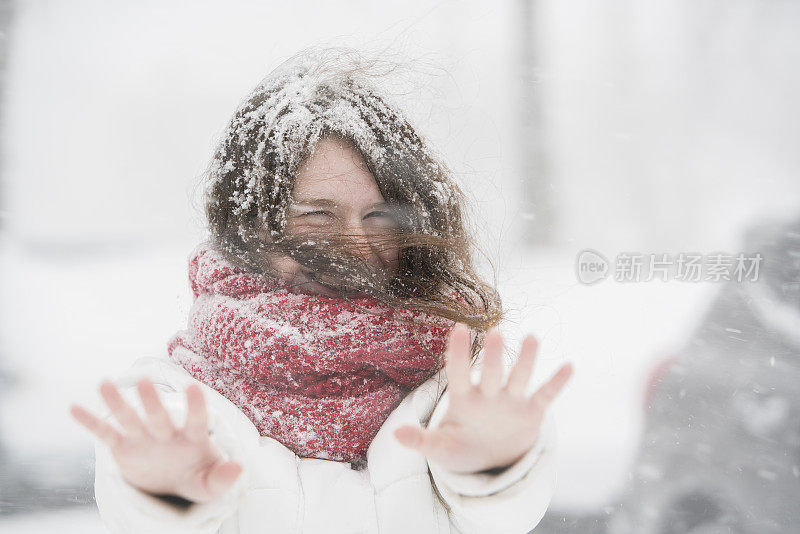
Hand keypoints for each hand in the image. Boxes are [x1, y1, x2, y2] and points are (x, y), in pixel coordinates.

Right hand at [70, 378, 242, 502]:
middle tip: (146, 382)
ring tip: (103, 383)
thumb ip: (223, 478)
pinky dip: (90, 422)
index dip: (196, 405)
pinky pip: (105, 434)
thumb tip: (240, 467)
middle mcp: (167, 433)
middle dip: (152, 402)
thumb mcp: (210, 484)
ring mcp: (144, 438)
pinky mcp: (124, 448)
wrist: (174, 482)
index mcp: (192, 439)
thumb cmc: (197, 477)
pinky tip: (73, 408)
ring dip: (118, 402)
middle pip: (159, 417)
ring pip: (130, 418)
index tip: (194, 386)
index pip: (197, 420)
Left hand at [394, 324, 572, 473]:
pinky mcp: (531, 412)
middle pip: (490, 372)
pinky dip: (557, 383)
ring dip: (526, 359)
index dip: (457, 353)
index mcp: (463, 399)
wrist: (487, 459)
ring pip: (519, 376)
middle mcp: (487, 394)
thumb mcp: (439, 447)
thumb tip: (395, 434)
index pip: (458, 372)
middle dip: (492, 356)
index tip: (457, 328)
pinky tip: (569, 366)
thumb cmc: (460, 447)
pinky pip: (545, 395)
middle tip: (494, 333)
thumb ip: (420, 440)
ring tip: (532, 338)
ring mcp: (510, 401)